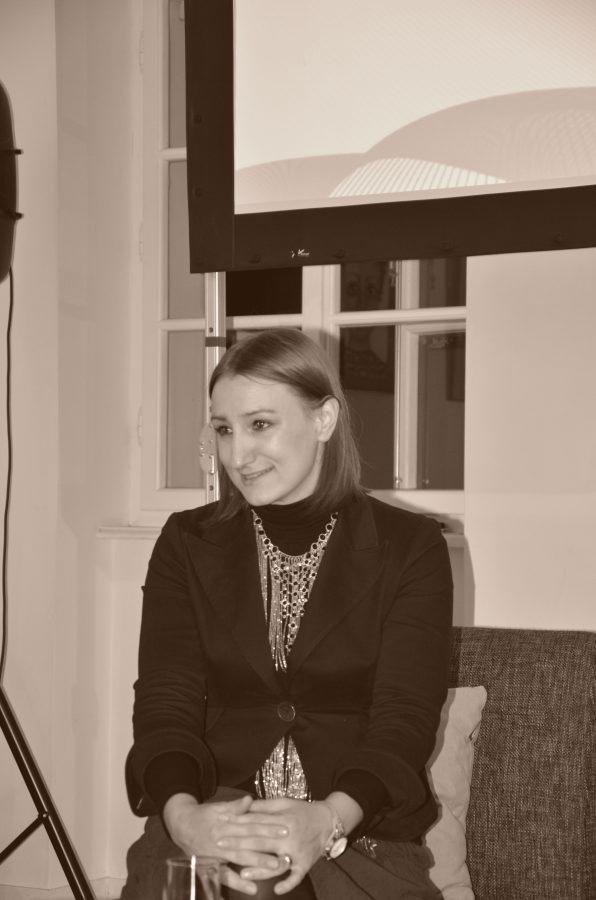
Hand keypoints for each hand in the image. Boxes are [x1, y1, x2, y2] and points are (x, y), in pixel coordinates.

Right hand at [163, 793, 288, 895]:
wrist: (179, 825)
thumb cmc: (202, 816)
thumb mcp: (217, 808)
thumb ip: (234, 807)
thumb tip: (249, 800)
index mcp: (224, 824)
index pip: (250, 826)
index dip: (267, 828)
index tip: (284, 830)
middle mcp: (220, 840)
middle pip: (246, 845)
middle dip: (266, 850)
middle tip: (284, 854)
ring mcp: (214, 855)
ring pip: (237, 861)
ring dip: (255, 867)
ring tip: (273, 871)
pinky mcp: (209, 867)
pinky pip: (223, 878)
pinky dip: (237, 883)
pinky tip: (252, 888)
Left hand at [220, 798, 334, 894]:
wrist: (328, 821)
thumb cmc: (303, 811)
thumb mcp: (284, 803)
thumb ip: (264, 807)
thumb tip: (245, 805)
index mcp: (282, 818)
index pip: (255, 821)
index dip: (237, 822)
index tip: (220, 824)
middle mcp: (288, 835)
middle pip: (260, 841)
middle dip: (238, 843)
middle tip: (219, 845)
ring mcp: (297, 851)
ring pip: (276, 862)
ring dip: (260, 869)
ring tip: (242, 873)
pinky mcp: (305, 864)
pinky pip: (296, 876)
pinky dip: (287, 883)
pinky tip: (276, 889)